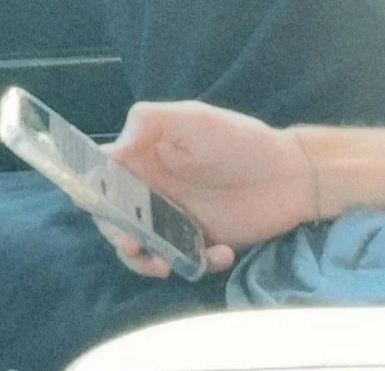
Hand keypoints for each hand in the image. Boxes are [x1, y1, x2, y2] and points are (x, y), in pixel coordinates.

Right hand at [93, 100, 311, 278]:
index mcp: (142, 157)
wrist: (292, 174)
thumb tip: (111, 151)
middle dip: (117, 236)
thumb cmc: (241, 140)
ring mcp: (174, 219)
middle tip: (134, 244)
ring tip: (165, 265)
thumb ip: (150, 123)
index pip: (100, 175)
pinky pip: (182, 261)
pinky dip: (195, 264)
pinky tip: (221, 252)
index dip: (91, 192)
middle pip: (113, 220)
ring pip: (141, 248)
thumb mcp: (195, 118)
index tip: (100, 206)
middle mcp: (152, 190)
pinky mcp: (199, 243)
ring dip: (145, 261)